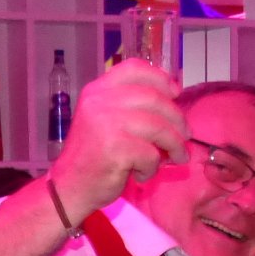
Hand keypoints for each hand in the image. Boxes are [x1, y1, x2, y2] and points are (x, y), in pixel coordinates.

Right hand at [50, 60, 187, 222]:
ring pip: (159, 128)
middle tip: (184, 136)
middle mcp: (100, 102)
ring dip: (174, 145)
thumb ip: (129, 106)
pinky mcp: (115, 149)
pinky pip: (151, 154)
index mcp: (98, 90)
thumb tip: (172, 98)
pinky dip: (153, 167)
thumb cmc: (93, 155)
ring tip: (177, 158)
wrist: (70, 186)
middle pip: (154, 98)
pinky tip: (142, 174)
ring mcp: (107, 124)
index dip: (160, 78)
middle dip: (177, 119)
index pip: (134, 69)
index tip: (176, 92)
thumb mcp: (104, 120)